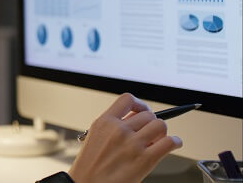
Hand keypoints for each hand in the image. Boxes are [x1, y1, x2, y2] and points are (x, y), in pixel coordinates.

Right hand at [68, 93, 182, 182]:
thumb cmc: (91, 166)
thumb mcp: (95, 138)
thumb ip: (113, 126)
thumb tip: (136, 120)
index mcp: (104, 122)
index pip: (127, 100)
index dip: (140, 104)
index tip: (142, 111)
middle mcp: (119, 130)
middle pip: (148, 114)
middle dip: (151, 124)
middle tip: (149, 133)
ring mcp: (132, 144)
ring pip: (161, 125)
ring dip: (162, 132)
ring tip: (157, 141)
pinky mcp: (145, 159)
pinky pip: (170, 142)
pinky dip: (175, 142)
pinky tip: (171, 145)